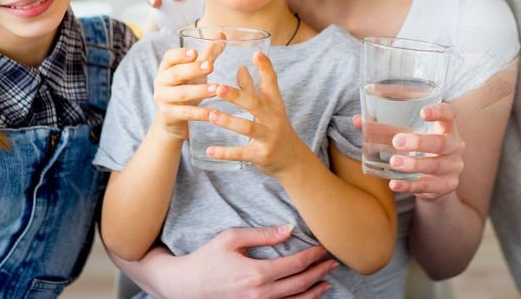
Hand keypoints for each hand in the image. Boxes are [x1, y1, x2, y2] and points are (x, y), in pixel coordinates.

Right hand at [116, 225, 336, 298]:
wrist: (187, 285)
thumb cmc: (208, 258)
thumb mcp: (232, 238)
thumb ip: (262, 234)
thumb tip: (288, 229)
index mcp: (257, 274)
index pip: (294, 264)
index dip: (313, 256)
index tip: (324, 247)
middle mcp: (260, 294)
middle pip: (300, 284)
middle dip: (319, 272)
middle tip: (333, 262)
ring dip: (314, 292)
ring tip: (327, 282)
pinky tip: (307, 296)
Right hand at [151, 46, 219, 139]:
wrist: (172, 118)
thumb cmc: (186, 87)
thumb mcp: (195, 71)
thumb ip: (208, 54)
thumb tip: (221, 34)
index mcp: (166, 67)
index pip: (169, 57)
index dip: (181, 54)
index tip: (195, 52)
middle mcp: (161, 81)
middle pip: (175, 74)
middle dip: (193, 70)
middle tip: (210, 66)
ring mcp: (163, 98)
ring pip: (181, 93)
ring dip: (199, 91)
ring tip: (216, 89)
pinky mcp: (169, 114)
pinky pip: (185, 113)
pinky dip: (199, 113)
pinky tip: (213, 112)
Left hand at [205, 52, 309, 177]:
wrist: (292, 160)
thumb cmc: (276, 128)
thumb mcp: (268, 108)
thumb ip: (253, 88)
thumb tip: (241, 67)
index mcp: (275, 104)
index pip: (272, 83)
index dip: (265, 68)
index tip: (256, 53)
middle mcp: (273, 119)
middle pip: (256, 104)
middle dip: (237, 96)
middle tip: (217, 87)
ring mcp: (268, 137)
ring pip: (248, 128)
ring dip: (229, 122)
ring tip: (211, 115)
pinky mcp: (261, 155)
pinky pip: (241, 153)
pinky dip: (225, 152)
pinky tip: (209, 150)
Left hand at [354, 102, 465, 198]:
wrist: (436, 180)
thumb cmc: (419, 149)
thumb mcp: (407, 135)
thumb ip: (384, 128)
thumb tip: (357, 120)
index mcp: (446, 127)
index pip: (450, 114)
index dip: (439, 112)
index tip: (423, 111)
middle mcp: (454, 146)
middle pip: (441, 142)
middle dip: (419, 142)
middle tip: (397, 141)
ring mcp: (453, 167)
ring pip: (435, 165)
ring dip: (414, 164)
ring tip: (394, 162)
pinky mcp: (447, 185)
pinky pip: (429, 187)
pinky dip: (410, 186)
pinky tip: (394, 184)